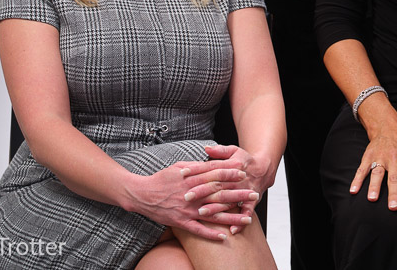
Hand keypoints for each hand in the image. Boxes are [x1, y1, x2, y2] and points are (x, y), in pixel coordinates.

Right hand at [126, 161, 257, 240]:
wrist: (142, 194)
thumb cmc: (162, 178)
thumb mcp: (180, 166)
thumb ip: (197, 165)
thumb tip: (211, 160)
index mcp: (193, 179)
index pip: (215, 174)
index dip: (230, 174)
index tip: (244, 173)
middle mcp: (193, 194)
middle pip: (219, 194)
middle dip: (238, 195)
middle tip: (254, 195)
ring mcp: (188, 209)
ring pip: (213, 214)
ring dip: (231, 217)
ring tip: (247, 219)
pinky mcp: (181, 222)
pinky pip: (198, 230)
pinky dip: (211, 234)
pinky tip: (224, 236)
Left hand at [191, 144, 274, 233]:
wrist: (264, 169)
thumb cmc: (245, 161)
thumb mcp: (234, 151)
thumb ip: (220, 151)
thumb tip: (206, 148)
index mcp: (232, 165)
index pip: (211, 167)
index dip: (197, 170)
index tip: (183, 173)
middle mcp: (237, 179)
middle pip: (217, 185)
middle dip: (201, 191)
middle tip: (186, 196)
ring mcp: (245, 190)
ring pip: (228, 200)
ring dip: (215, 207)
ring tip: (201, 212)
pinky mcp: (251, 201)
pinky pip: (246, 212)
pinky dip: (240, 221)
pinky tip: (232, 230)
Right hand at [350, 122, 396, 214]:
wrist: (388, 127)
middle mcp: (395, 158)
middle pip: (395, 178)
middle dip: (394, 193)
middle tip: (393, 208)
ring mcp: (381, 156)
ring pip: (377, 173)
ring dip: (374, 186)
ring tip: (372, 199)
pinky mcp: (369, 156)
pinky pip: (362, 169)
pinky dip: (357, 180)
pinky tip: (353, 190)